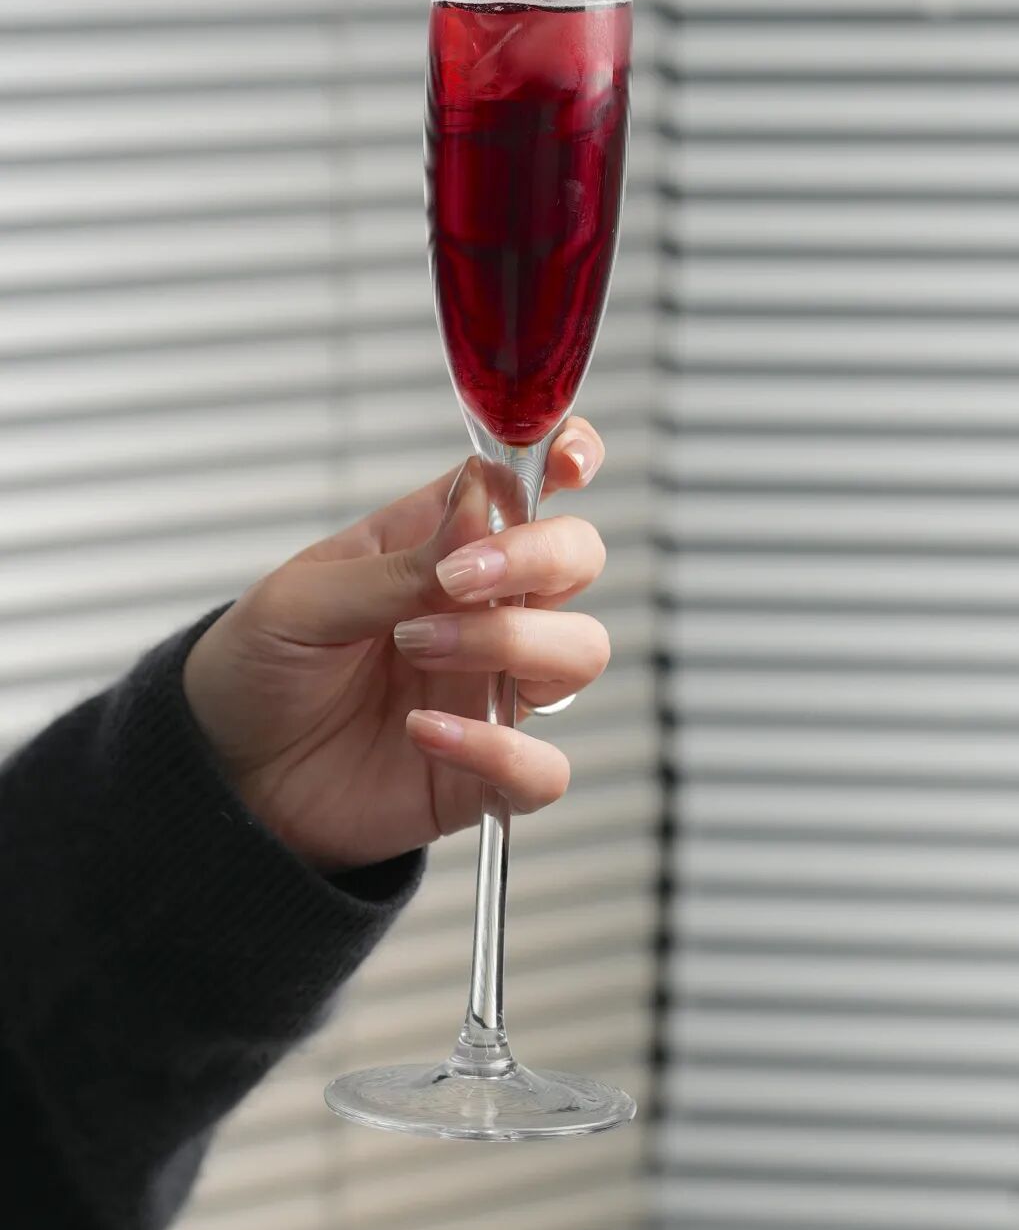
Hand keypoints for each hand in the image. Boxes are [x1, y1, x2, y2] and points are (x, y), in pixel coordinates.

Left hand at [183, 419, 609, 872]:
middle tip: (455, 580)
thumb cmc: (261, 664)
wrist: (225, 771)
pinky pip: (544, 767)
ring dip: (509, 641)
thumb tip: (485, 504)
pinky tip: (425, 735)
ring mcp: (491, 688)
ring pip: (581, 651)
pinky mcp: (485, 771)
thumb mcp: (306, 598)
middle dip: (538, 557)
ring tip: (412, 648)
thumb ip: (401, 563)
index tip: (567, 465)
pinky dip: (498, 751)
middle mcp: (484, 609)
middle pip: (578, 558)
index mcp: (442, 543)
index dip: (567, 458)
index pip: (530, 483)